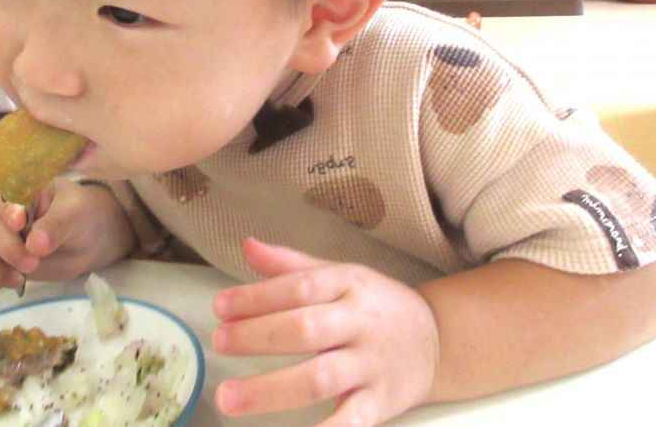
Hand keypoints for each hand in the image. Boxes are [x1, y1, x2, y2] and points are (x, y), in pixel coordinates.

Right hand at [0, 177, 133, 294]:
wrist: (86, 241)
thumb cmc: (81, 216)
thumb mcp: (77, 214)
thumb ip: (57, 225)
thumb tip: (36, 244)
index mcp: (20, 189)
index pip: (1, 195)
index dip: (5, 211)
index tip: (20, 224)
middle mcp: (0, 211)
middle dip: (6, 248)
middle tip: (33, 263)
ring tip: (18, 279)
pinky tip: (9, 284)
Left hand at [211, 238, 438, 425]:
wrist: (437, 341)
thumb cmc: (375, 306)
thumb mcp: (340, 274)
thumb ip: (291, 265)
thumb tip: (247, 246)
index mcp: (348, 284)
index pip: (300, 287)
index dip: (257, 296)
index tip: (220, 307)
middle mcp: (360, 323)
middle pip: (305, 329)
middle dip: (257, 337)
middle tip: (218, 342)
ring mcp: (371, 365)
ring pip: (319, 378)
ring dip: (270, 390)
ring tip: (228, 397)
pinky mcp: (381, 403)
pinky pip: (350, 422)